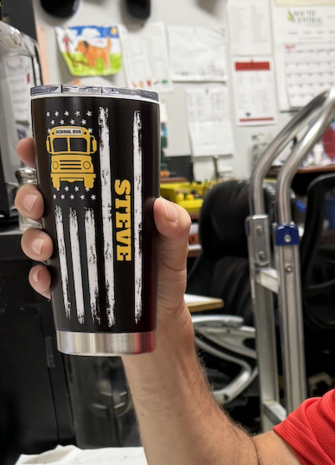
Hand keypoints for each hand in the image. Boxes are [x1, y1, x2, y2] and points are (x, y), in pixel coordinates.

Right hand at [16, 137, 191, 317]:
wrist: (160, 315)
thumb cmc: (162, 275)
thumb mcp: (173, 246)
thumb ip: (175, 226)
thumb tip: (163, 209)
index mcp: (104, 208)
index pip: (69, 176)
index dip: (45, 159)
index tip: (33, 150)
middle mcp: (83, 227)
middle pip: (42, 202)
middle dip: (30, 197)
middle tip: (39, 202)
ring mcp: (72, 254)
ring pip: (36, 237)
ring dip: (33, 237)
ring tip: (47, 245)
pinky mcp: (68, 283)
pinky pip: (43, 277)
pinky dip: (39, 276)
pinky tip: (48, 276)